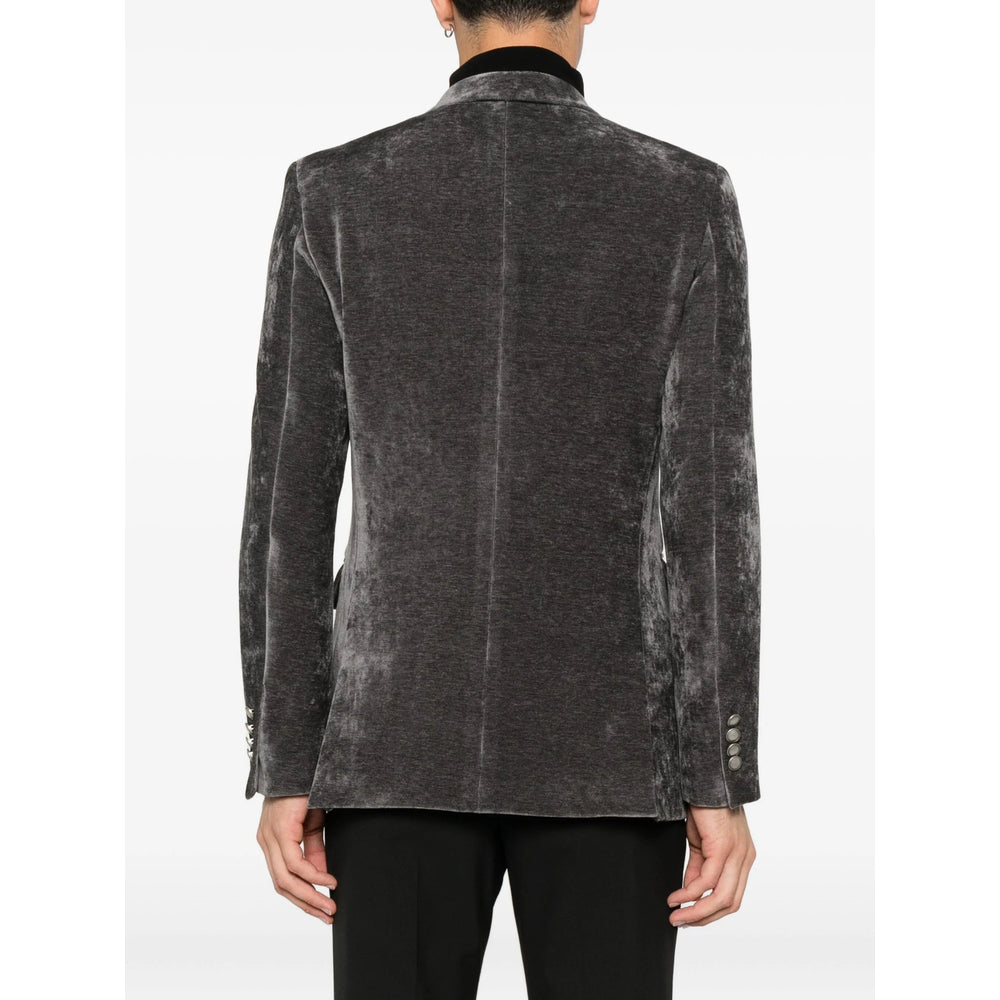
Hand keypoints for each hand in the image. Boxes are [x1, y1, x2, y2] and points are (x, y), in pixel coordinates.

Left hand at [256, 795, 337, 924]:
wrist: (304, 762)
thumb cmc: (306, 789)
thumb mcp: (312, 826)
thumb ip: (314, 851)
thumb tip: (321, 878)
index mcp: (272, 841)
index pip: (282, 880)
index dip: (302, 898)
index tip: (322, 910)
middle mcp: (266, 841)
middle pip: (282, 885)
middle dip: (306, 903)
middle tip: (327, 915)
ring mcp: (270, 836)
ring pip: (286, 879)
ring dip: (310, 895)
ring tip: (330, 905)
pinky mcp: (280, 830)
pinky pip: (294, 862)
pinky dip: (313, 875)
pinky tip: (329, 881)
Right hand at [666, 803, 755, 926]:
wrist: (707, 780)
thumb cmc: (705, 806)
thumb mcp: (702, 842)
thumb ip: (699, 866)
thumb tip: (691, 891)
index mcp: (743, 858)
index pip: (733, 897)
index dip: (711, 912)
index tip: (689, 918)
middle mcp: (744, 859)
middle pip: (730, 903)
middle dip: (703, 918)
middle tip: (680, 923)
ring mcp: (737, 854)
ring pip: (721, 897)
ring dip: (696, 912)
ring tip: (675, 915)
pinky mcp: (723, 847)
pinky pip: (707, 881)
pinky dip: (690, 893)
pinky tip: (676, 897)